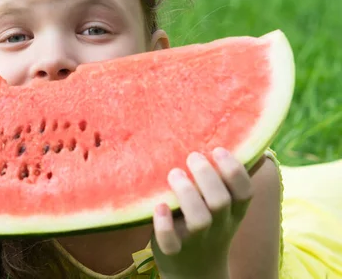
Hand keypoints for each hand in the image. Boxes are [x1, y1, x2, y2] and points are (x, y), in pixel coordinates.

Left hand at [151, 148, 255, 278]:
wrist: (196, 274)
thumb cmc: (208, 228)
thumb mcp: (225, 210)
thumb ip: (225, 182)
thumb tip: (236, 138)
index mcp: (233, 212)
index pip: (245, 192)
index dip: (234, 170)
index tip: (218, 149)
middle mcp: (219, 226)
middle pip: (220, 202)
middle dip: (207, 176)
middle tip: (192, 156)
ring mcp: (196, 240)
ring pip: (199, 219)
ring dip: (186, 194)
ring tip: (174, 174)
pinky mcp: (173, 251)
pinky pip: (170, 241)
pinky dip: (164, 224)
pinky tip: (158, 206)